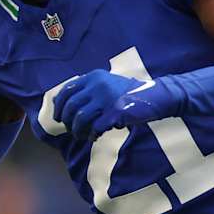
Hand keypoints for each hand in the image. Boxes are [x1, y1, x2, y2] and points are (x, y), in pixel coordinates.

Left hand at [56, 70, 179, 139]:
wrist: (155, 96)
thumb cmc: (127, 94)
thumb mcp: (105, 85)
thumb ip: (85, 90)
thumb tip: (58, 102)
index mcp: (94, 77)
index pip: (67, 90)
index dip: (59, 106)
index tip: (58, 117)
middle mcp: (98, 84)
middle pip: (71, 105)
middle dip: (66, 120)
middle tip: (70, 129)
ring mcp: (107, 98)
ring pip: (80, 118)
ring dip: (77, 130)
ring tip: (81, 135)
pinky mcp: (115, 112)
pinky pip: (95, 127)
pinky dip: (92, 134)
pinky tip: (95, 136)